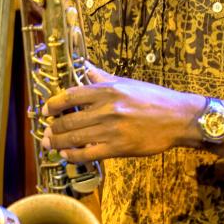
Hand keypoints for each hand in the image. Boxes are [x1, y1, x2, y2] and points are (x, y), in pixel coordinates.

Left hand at [41, 63, 203, 161]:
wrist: (178, 118)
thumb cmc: (153, 98)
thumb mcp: (126, 82)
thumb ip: (102, 77)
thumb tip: (84, 67)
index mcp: (107, 90)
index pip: (70, 95)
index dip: (53, 104)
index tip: (45, 110)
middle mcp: (106, 109)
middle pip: (68, 120)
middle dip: (52, 128)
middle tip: (46, 132)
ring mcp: (111, 130)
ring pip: (75, 138)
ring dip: (58, 143)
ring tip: (50, 144)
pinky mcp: (118, 148)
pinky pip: (88, 154)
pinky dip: (74, 156)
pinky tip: (68, 156)